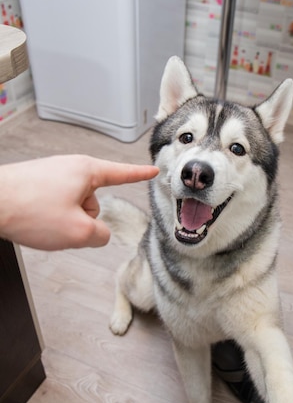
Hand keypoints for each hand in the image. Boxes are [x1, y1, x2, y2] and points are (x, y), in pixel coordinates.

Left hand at [0, 155, 158, 249]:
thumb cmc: (28, 210)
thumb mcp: (77, 231)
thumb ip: (100, 235)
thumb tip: (98, 233)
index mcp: (86, 171)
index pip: (122, 173)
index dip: (140, 174)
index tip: (153, 169)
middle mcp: (70, 168)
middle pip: (94, 201)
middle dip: (84, 219)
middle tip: (62, 224)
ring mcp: (52, 174)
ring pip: (74, 207)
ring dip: (65, 220)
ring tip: (43, 221)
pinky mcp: (38, 184)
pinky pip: (56, 206)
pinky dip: (50, 217)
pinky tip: (35, 220)